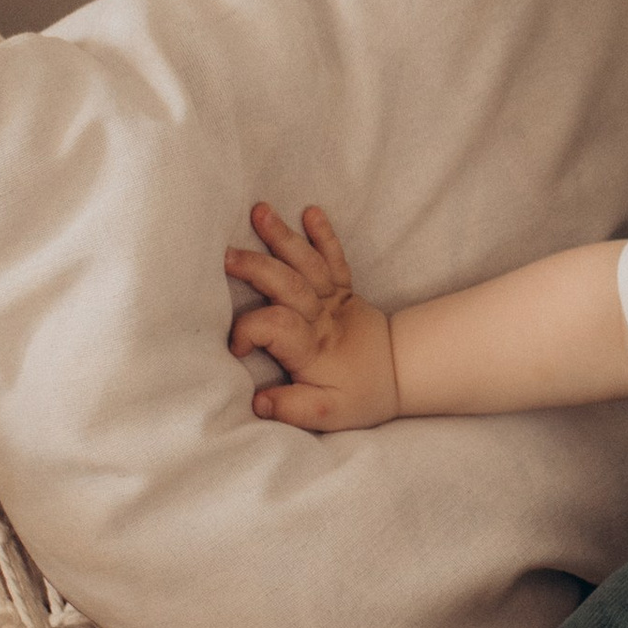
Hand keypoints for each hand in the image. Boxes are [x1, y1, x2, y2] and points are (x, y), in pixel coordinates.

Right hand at [225, 202, 399, 432]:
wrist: (402, 371)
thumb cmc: (360, 394)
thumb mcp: (327, 416)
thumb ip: (292, 408)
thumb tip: (258, 402)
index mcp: (313, 347)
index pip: (276, 327)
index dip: (250, 331)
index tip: (235, 347)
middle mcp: (323, 316)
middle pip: (289, 285)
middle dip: (258, 267)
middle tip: (226, 255)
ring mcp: (334, 297)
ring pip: (309, 264)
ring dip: (284, 237)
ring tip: (261, 211)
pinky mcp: (344, 287)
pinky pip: (335, 257)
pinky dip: (324, 234)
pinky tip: (311, 211)